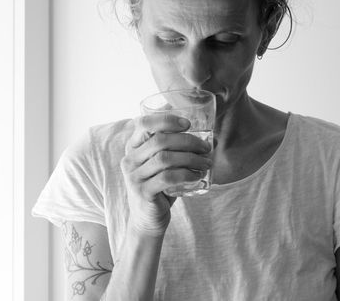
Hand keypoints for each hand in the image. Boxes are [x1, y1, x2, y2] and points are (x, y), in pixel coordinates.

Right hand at [120, 113, 212, 235]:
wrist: (147, 219)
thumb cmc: (160, 186)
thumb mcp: (163, 165)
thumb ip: (176, 149)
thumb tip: (209, 138)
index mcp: (133, 147)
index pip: (144, 124)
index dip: (166, 120)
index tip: (188, 124)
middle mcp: (130, 159)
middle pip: (160, 140)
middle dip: (188, 141)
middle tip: (206, 148)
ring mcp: (134, 177)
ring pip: (165, 158)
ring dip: (191, 158)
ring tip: (206, 163)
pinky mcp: (143, 192)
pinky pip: (168, 178)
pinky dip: (186, 174)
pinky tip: (198, 176)